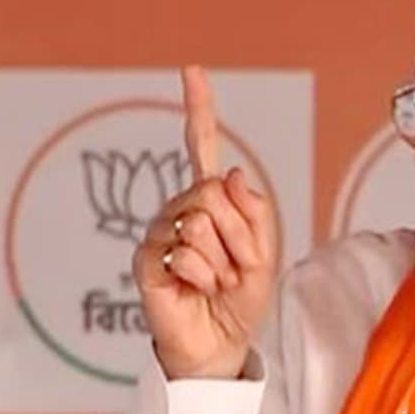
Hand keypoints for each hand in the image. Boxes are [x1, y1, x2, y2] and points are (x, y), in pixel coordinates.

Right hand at [132, 65, 279, 379]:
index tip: (192, 71)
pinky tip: (197, 288)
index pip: (203, 148)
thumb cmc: (240, 298)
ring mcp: (162, 230)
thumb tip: (233, 174)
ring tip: (218, 280)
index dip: (198, 109)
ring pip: (203, 221)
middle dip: (241, 234)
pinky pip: (186, 252)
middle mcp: (183, 208)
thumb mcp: (267, 252)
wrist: (220, 342)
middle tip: (239, 265)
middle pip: (217, 192)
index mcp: (212, 200)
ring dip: (225, 259)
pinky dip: (205, 275)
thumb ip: (257, 210)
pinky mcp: (148, 257)